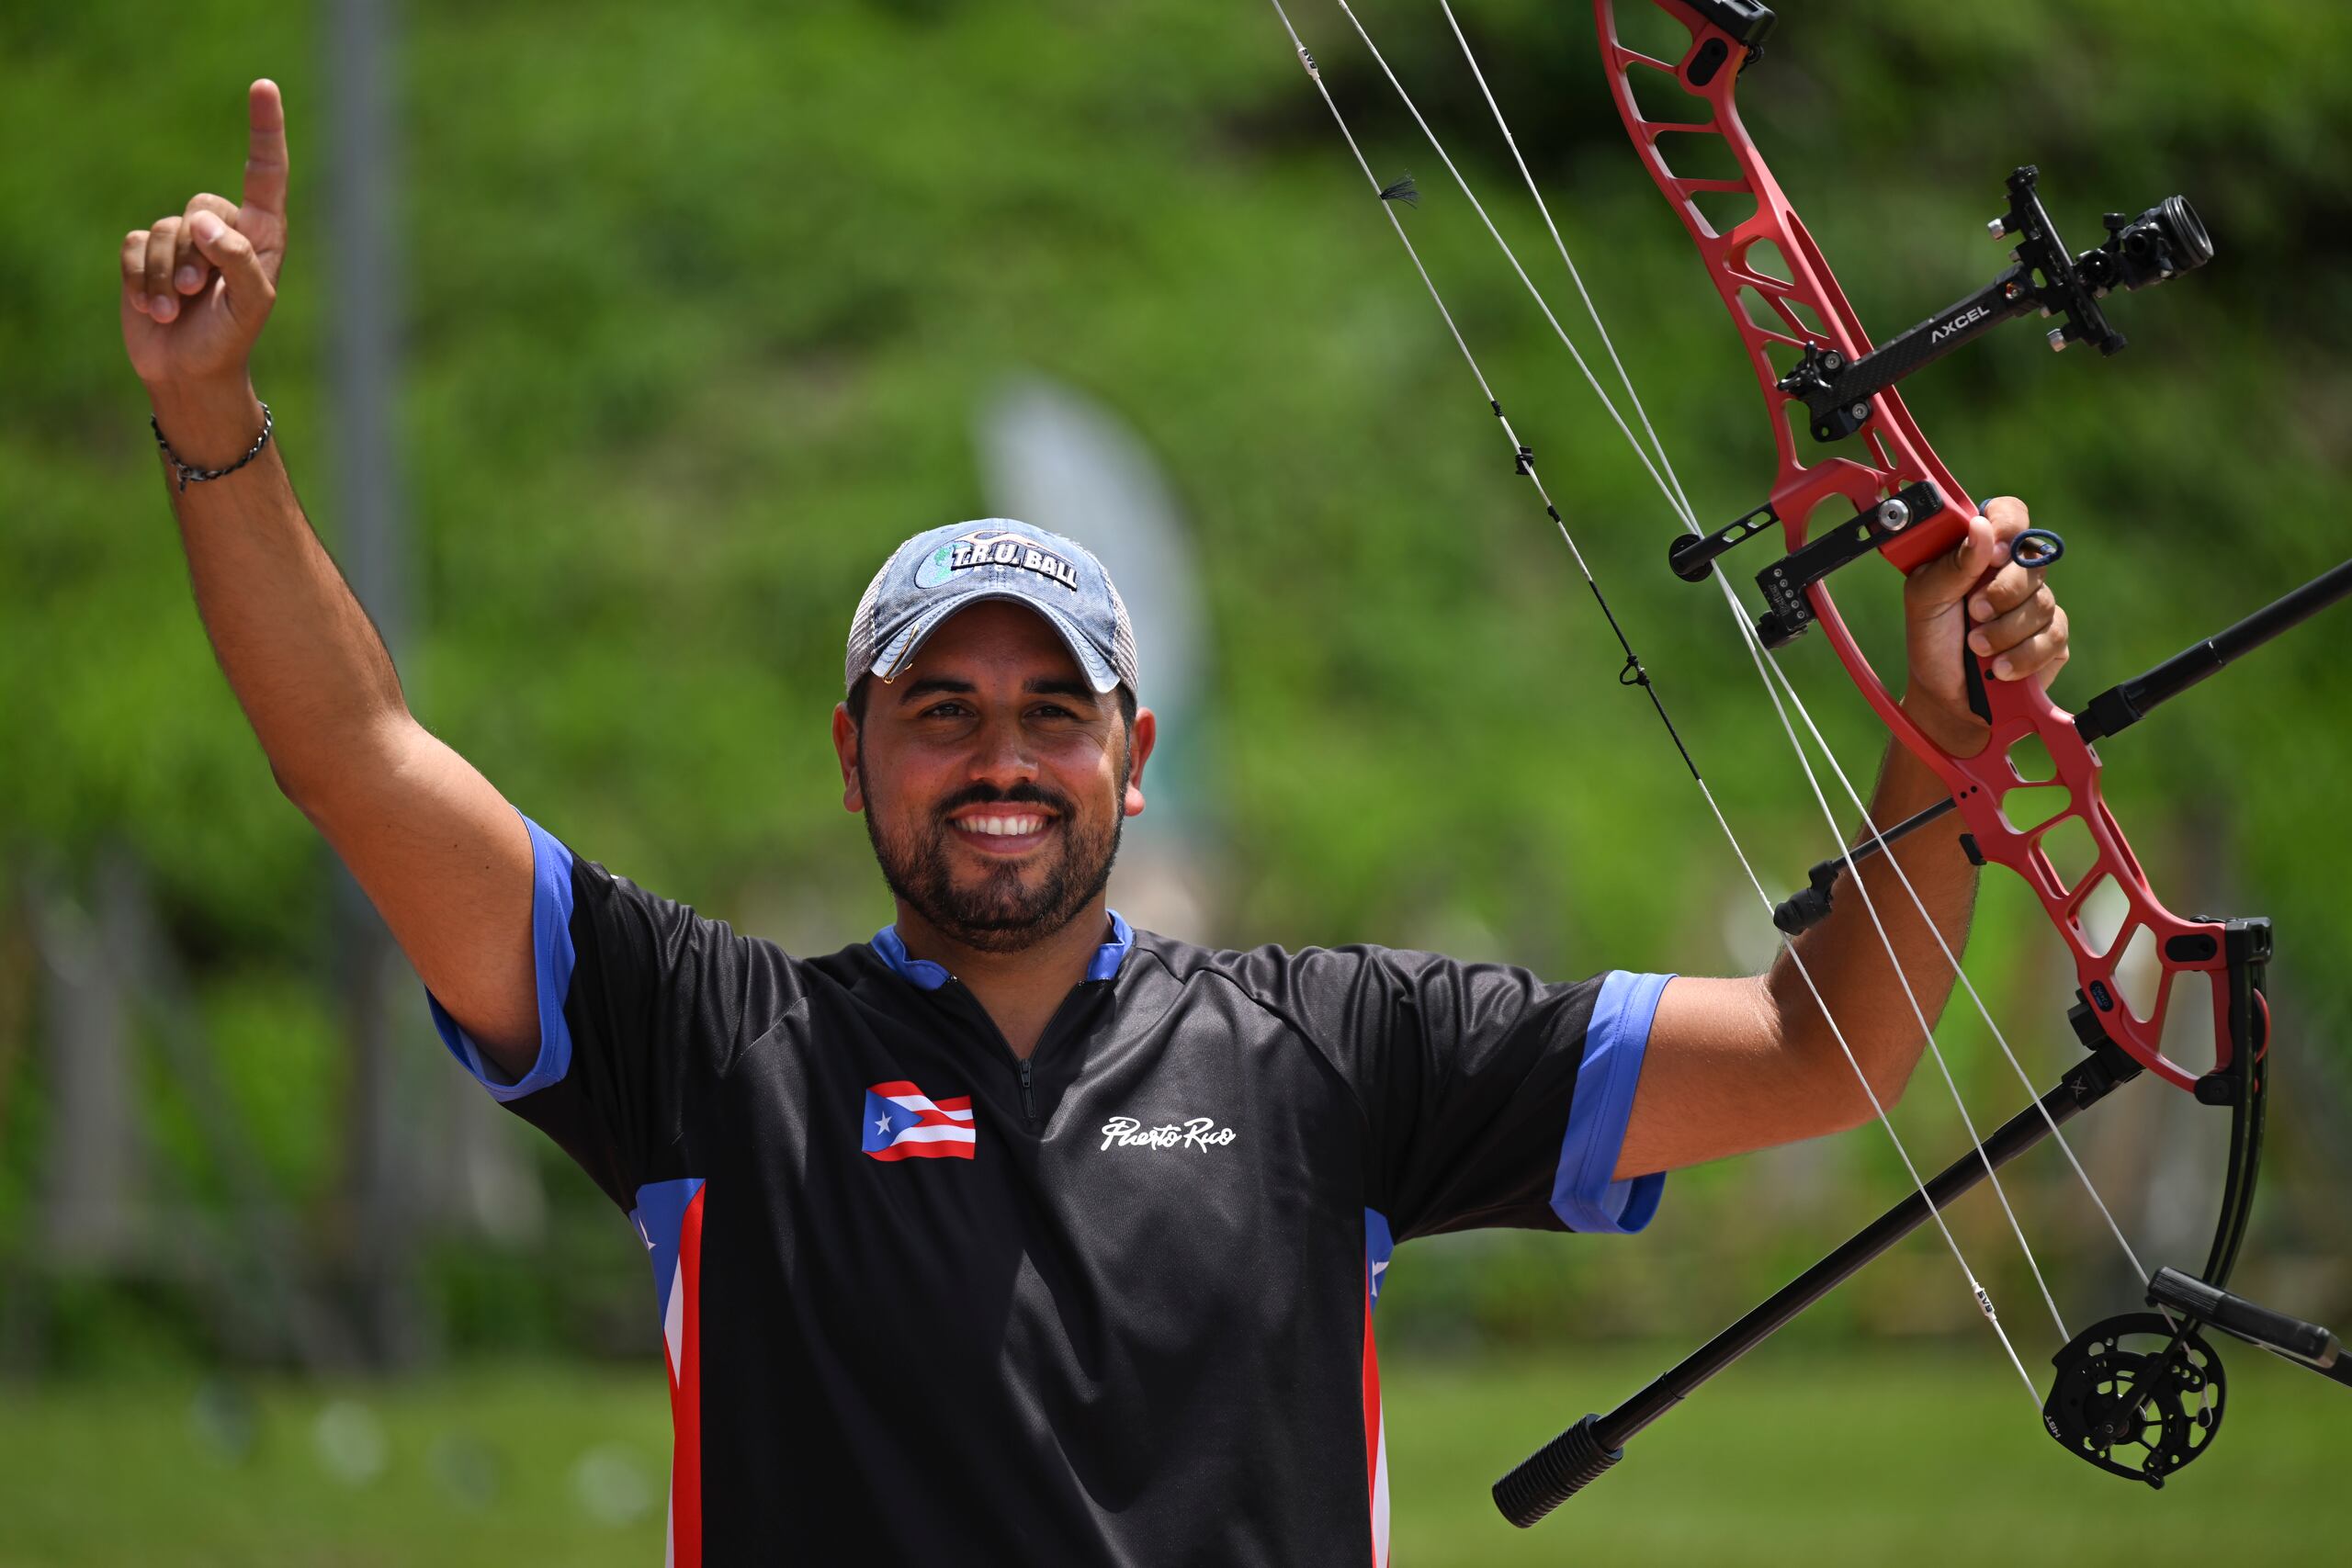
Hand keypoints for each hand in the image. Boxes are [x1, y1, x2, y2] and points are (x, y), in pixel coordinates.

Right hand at [120, 80, 288, 391]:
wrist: (189, 371)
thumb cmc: (231, 338)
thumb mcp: (251, 303)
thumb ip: (237, 258)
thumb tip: (205, 221)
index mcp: (261, 233)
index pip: (265, 174)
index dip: (264, 130)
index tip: (263, 87)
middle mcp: (223, 228)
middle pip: (200, 206)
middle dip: (196, 253)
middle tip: (201, 293)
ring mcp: (182, 240)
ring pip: (164, 230)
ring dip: (168, 276)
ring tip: (180, 308)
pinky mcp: (146, 253)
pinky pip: (135, 246)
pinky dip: (143, 281)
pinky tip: (155, 309)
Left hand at [1899, 496, 2071, 751]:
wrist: (1946, 698)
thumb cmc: (1932, 641)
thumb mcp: (1925, 600)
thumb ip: (1951, 565)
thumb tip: (1981, 526)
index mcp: (1980, 551)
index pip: (2010, 513)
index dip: (2009, 524)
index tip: (1995, 553)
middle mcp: (2013, 571)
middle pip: (2032, 560)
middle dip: (2002, 592)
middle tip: (1973, 613)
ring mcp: (2036, 603)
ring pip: (2040, 602)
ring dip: (2003, 631)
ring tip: (1975, 648)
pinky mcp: (2053, 637)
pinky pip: (2052, 636)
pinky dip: (2020, 656)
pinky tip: (1998, 669)